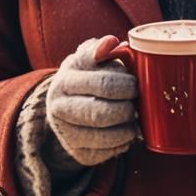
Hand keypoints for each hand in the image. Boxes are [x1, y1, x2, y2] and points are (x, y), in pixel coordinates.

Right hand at [46, 37, 139, 167]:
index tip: (135, 83)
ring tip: (134, 117)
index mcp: (65, 79)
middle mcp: (59, 107)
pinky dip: (123, 143)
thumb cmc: (86, 76)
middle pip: (103, 112)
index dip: (126, 84)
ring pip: (105, 135)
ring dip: (128, 127)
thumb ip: (100, 48)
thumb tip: (112, 42)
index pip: (103, 83)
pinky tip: (126, 132)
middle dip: (128, 107)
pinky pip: (106, 153)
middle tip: (137, 101)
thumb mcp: (88, 58)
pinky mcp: (77, 153)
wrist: (65, 105)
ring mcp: (66, 132)